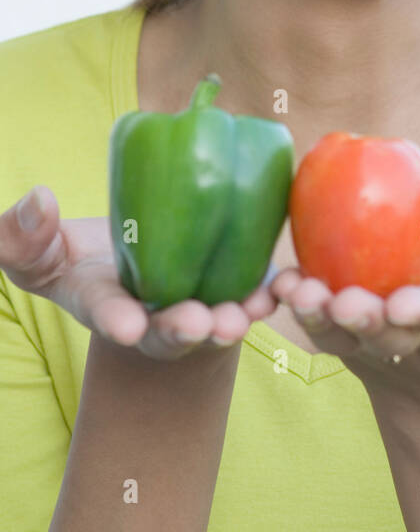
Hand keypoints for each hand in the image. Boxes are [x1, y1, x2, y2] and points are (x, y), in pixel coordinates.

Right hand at [1, 186, 280, 360]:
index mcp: (108, 307)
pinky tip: (282, 286)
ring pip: (219, 320)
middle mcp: (156, 317)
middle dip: (185, 330)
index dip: (116, 320)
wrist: (136, 253)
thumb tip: (36, 199)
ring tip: (247, 314)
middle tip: (200, 323)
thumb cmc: (80, 256)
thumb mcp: (40, 250)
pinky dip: (270, 292)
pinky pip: (257, 293)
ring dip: (235, 319)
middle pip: (171, 331)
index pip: (109, 315)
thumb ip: (24, 236)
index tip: (125, 325)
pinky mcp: (237, 283)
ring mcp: (199, 304)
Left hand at [269, 205, 419, 399]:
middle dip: (366, 318)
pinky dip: (291, 307)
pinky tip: (277, 280)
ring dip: (317, 316)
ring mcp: (369, 340)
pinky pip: (309, 324)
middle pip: (385, 330)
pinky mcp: (336, 336)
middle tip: (346, 303)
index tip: (409, 305)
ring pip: (338, 333)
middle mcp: (411, 336)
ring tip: (298, 291)